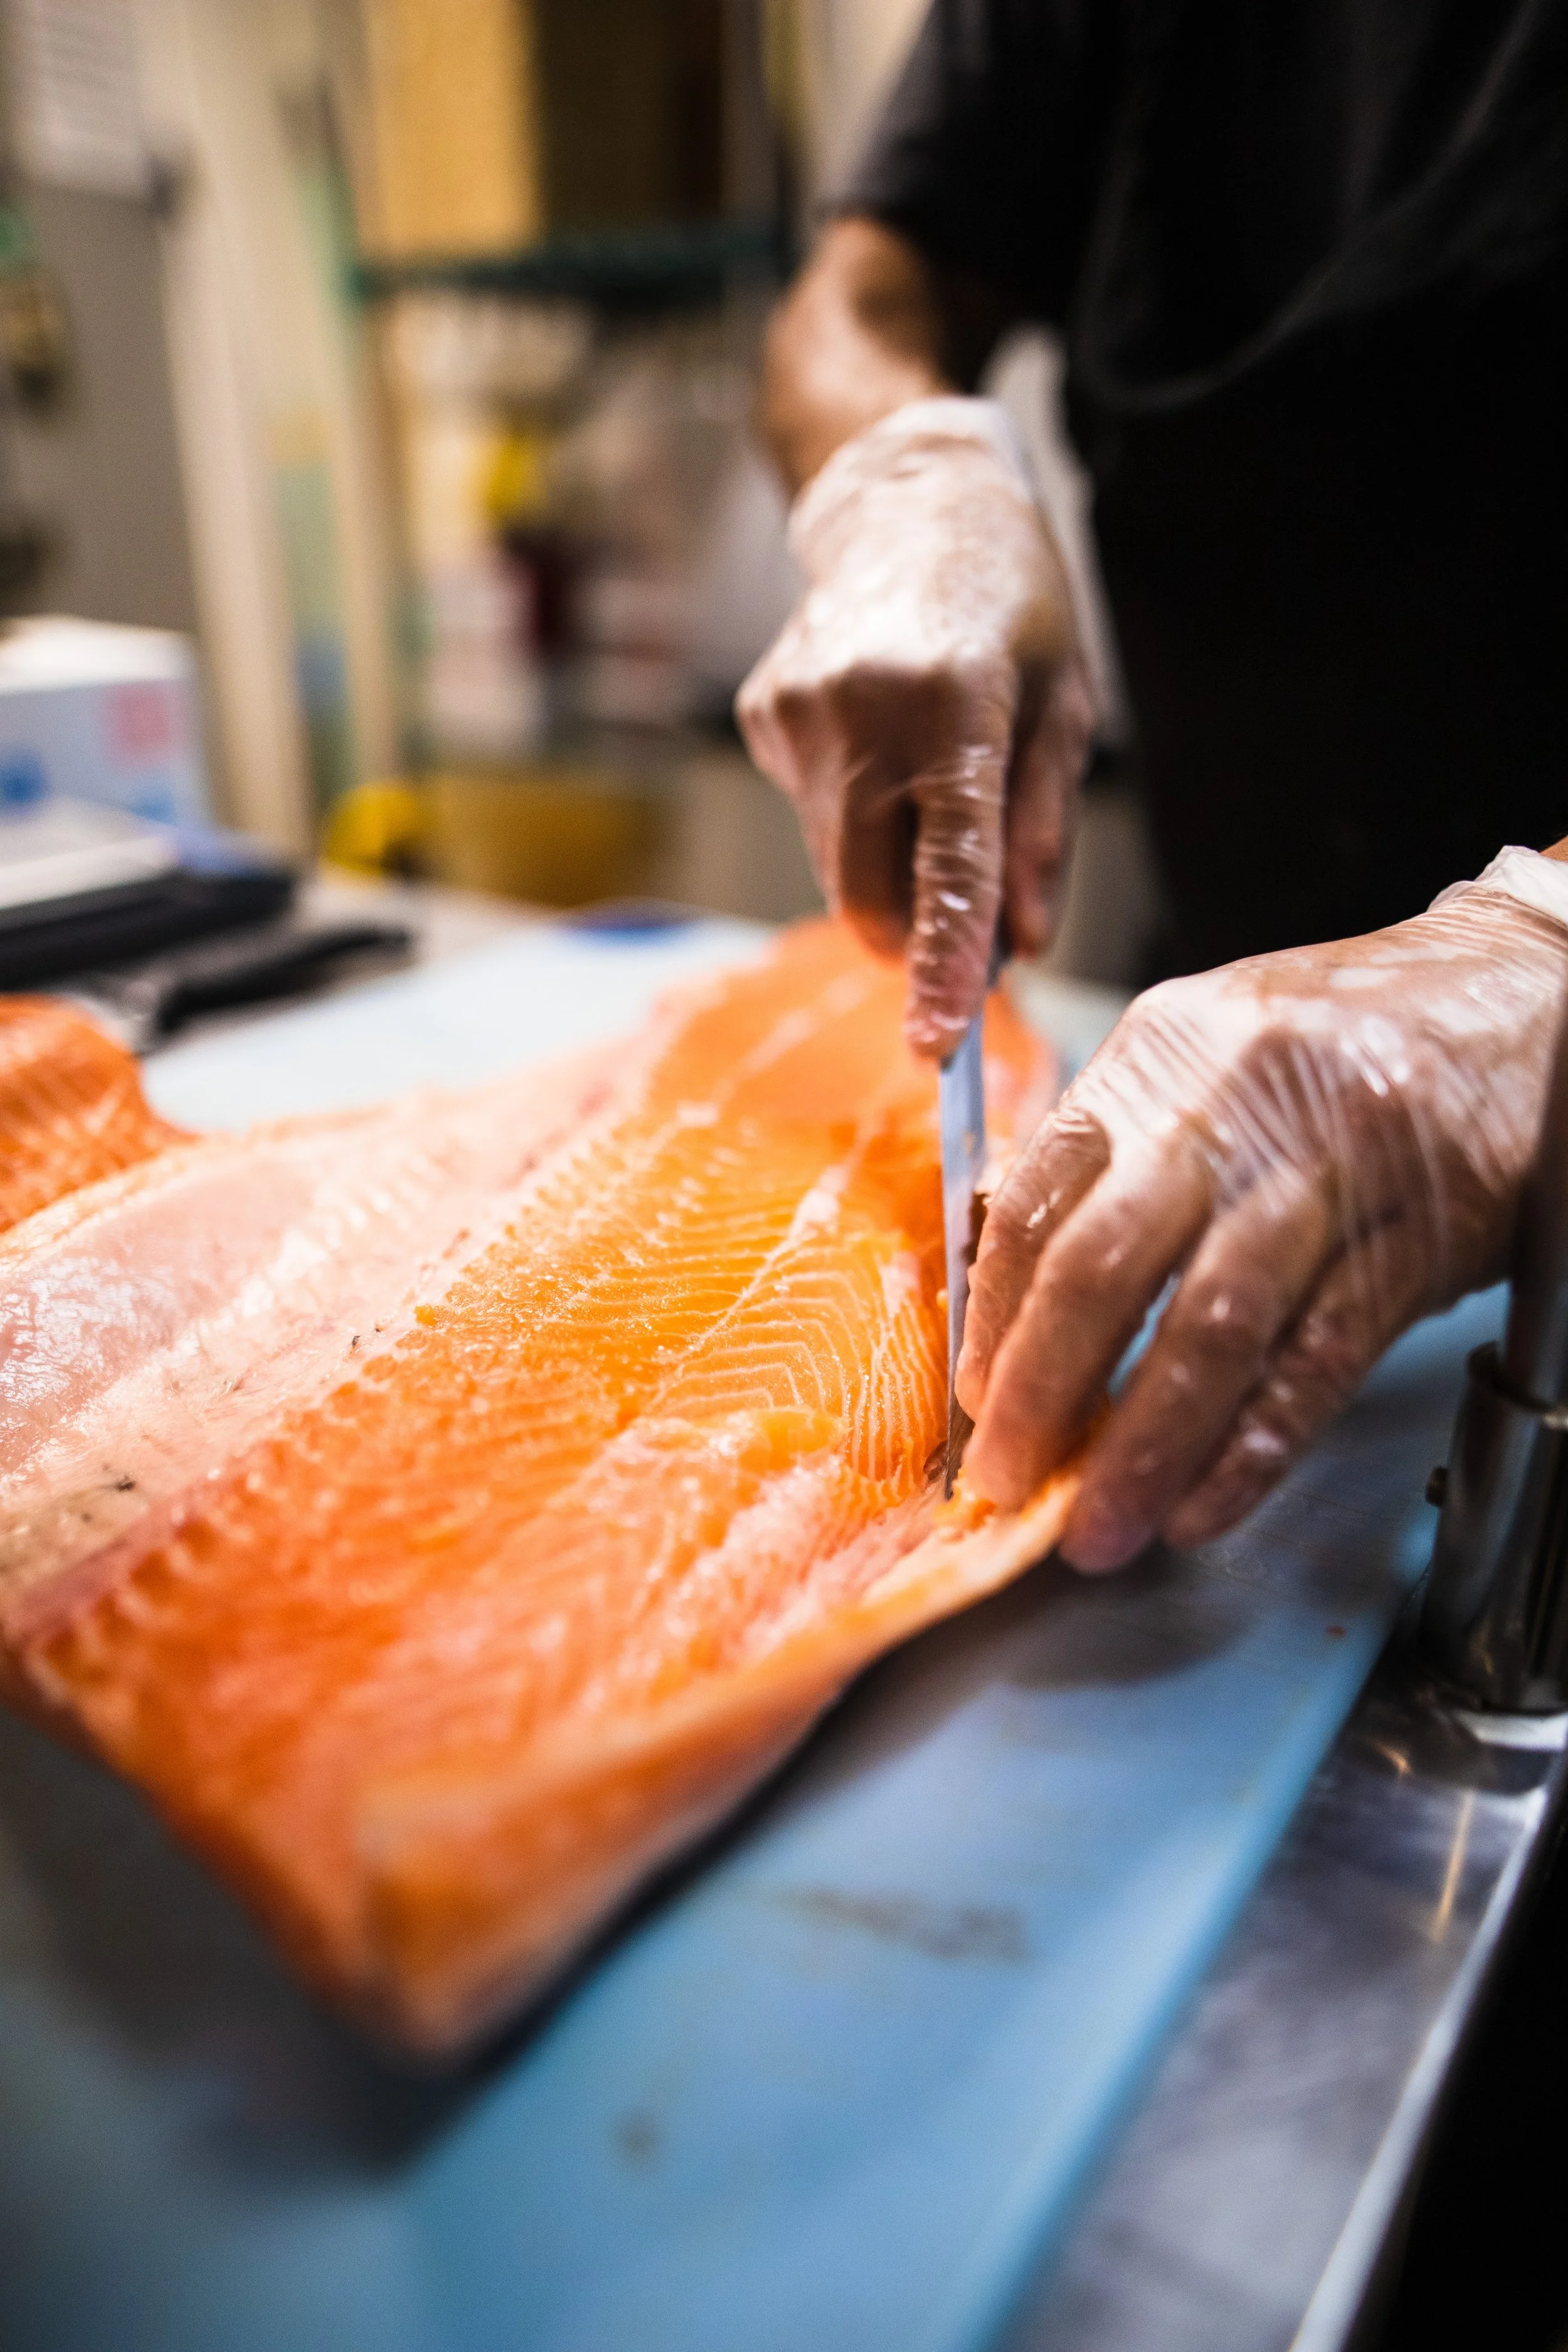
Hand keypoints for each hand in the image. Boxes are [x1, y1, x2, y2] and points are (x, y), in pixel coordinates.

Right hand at [737, 398, 1092, 1059]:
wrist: (908, 495)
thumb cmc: (1010, 600)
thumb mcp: (1065, 703)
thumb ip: (1043, 831)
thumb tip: (1022, 943)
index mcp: (953, 702)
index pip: (949, 865)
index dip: (945, 964)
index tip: (941, 1043)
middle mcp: (860, 709)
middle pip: (871, 893)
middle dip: (916, 935)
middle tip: (973, 916)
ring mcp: (796, 714)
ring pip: (838, 864)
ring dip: (889, 864)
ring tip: (929, 781)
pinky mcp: (762, 717)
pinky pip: (813, 814)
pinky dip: (855, 812)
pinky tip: (881, 741)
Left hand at [958, 862, 1567, 1567]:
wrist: (1516, 995)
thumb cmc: (1339, 1041)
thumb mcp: (1205, 1055)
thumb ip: (1114, 1156)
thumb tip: (1015, 1297)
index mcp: (1160, 1053)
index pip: (1039, 1195)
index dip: (996, 1314)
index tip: (976, 1401)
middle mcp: (1234, 1104)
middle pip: (1107, 1265)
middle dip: (1046, 1392)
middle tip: (1010, 1481)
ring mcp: (1330, 1171)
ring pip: (1212, 1328)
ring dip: (1145, 1448)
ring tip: (1101, 1529)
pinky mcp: (1414, 1238)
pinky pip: (1315, 1363)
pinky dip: (1250, 1450)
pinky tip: (1202, 1505)